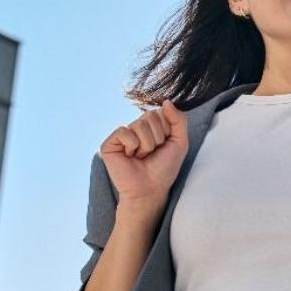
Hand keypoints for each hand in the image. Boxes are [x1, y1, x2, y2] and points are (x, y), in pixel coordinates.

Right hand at [98, 99, 188, 225]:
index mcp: (152, 126)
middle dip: (157, 137)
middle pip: (151, 116)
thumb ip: (178, 120)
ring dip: (147, 144)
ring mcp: (122, 135)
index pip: (162, 112)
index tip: (164, 145)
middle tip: (152, 153)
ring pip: (139, 124)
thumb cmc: (165, 168)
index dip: (167, 130)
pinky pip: (124, 131)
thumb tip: (166, 101)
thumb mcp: (180, 142)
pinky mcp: (110, 143)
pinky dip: (132, 146)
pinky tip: (130, 156)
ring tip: (142, 156)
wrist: (150, 188)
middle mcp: (136, 128)